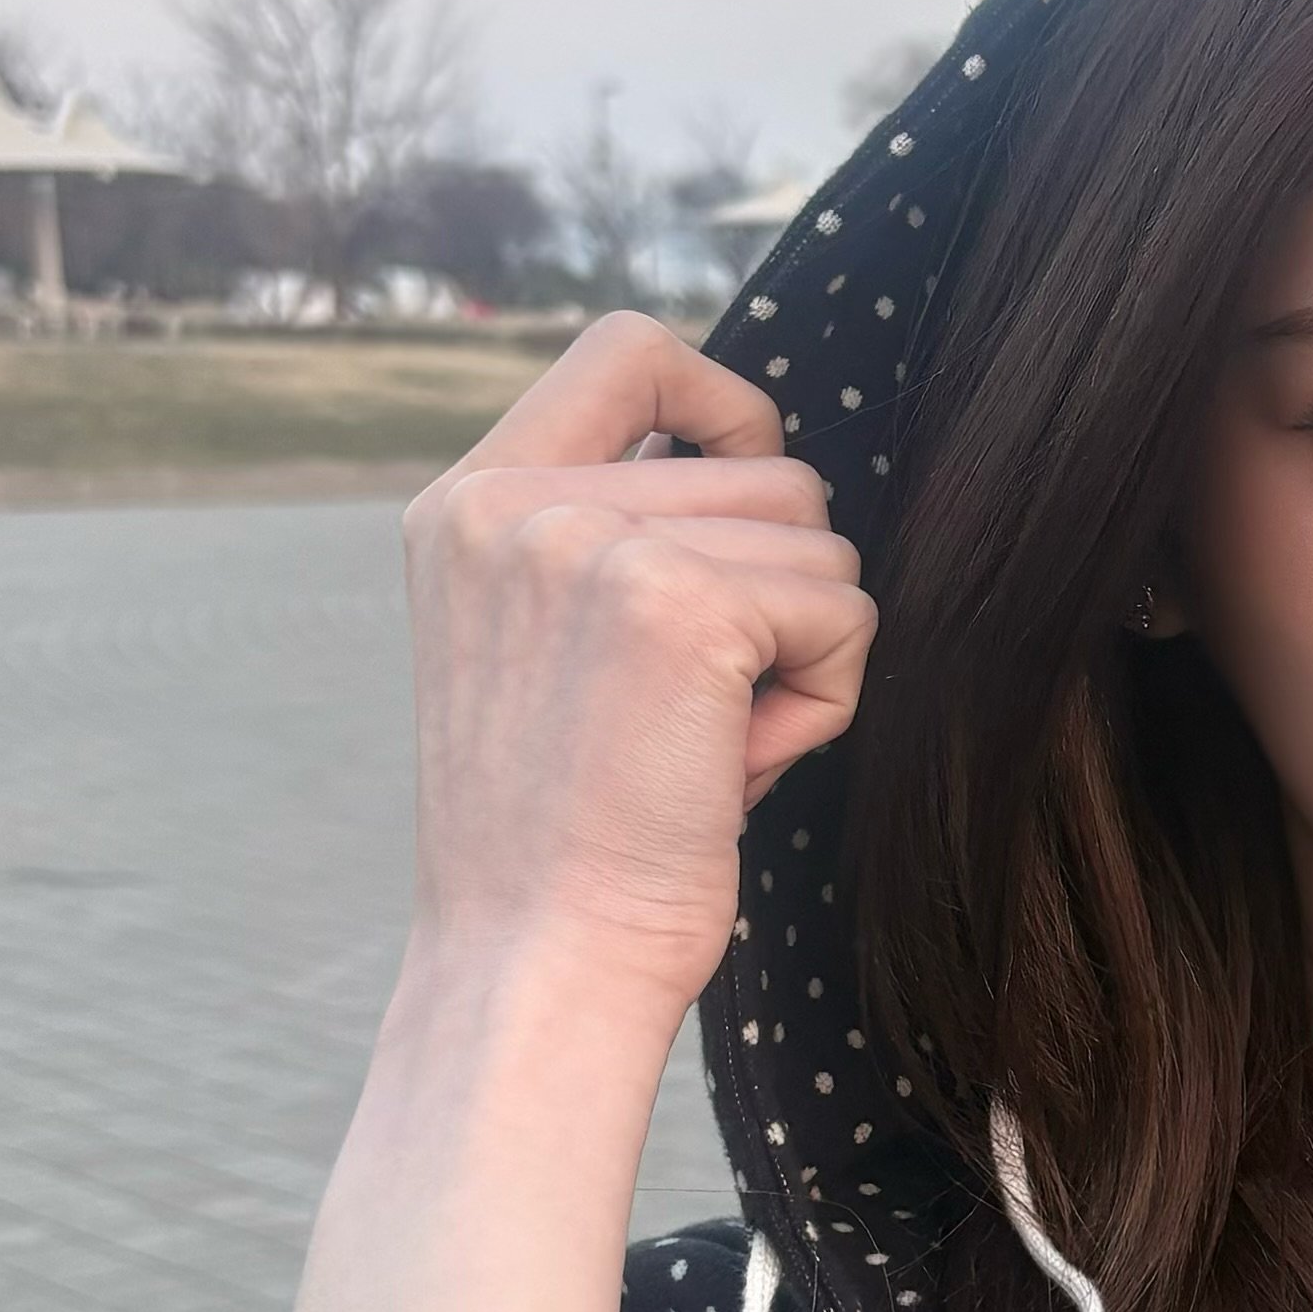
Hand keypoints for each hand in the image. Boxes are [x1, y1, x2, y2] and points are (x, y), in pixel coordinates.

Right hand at [399, 316, 873, 1024]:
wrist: (538, 962)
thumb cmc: (568, 837)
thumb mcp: (546, 645)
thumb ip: (611, 539)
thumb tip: (768, 460)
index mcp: (469, 503)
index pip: (627, 348)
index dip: (726, 400)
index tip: (750, 492)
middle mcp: (515, 501)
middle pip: (770, 469)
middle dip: (781, 593)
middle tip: (705, 714)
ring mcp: (592, 543)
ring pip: (820, 544)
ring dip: (805, 654)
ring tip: (713, 747)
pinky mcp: (681, 606)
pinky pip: (843, 614)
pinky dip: (824, 701)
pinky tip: (739, 770)